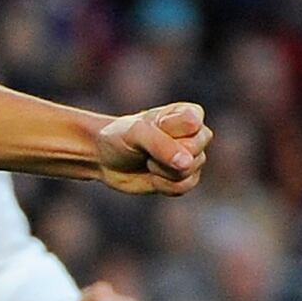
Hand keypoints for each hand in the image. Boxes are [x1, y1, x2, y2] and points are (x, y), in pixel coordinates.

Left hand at [90, 103, 210, 194]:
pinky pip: (183, 187)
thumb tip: (187, 163)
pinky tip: (152, 175)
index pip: (193, 126)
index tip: (150, 128)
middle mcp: (197, 134)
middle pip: (195, 153)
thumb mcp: (136, 133)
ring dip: (161, 172)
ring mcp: (193, 157)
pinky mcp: (185, 178)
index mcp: (189, 113)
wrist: (104, 157)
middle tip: (146, 149)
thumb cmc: (120, 136)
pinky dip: (162, 185)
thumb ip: (162, 144)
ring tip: (148, 160)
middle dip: (164, 157)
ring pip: (188, 173)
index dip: (167, 134)